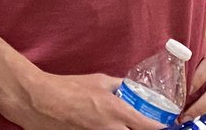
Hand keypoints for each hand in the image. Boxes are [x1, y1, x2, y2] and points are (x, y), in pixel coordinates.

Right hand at [0, 73, 166, 129]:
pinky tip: (105, 127)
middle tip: (142, 126)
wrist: (39, 100)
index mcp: (117, 110)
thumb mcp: (98, 79)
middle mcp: (111, 129)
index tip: (166, 126)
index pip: (149, 126)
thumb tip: (131, 88)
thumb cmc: (68, 87)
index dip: (162, 127)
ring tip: (121, 125)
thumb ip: (118, 85)